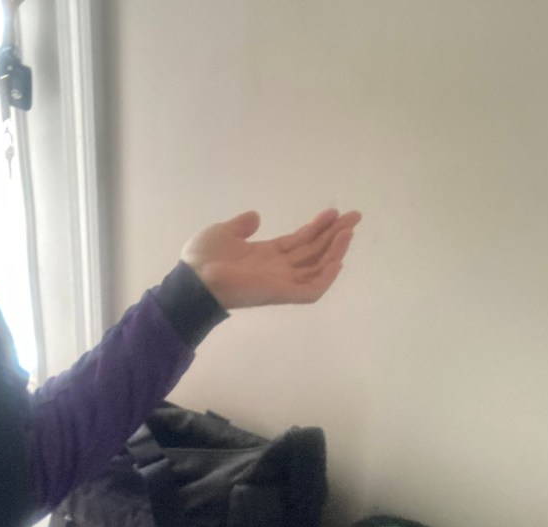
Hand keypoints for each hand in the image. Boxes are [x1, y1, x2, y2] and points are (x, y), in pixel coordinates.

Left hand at [181, 208, 361, 308]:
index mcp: (266, 255)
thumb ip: (241, 226)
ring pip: (317, 268)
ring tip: (348, 232)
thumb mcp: (223, 232)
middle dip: (335, 235)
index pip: (300, 241)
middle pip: (314, 252)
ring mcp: (280, 282)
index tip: (335, 212)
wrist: (192, 280)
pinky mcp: (279, 293)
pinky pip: (309, 291)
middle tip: (355, 217)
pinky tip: (337, 262)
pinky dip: (325, 279)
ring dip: (334, 251)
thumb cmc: (202, 259)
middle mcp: (277, 269)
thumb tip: (255, 216)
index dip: (318, 227)